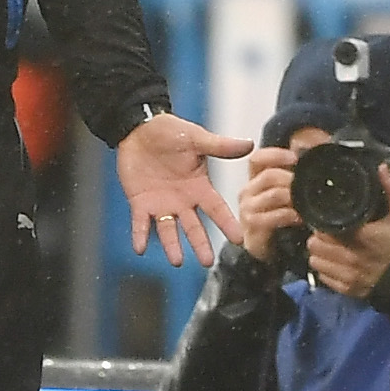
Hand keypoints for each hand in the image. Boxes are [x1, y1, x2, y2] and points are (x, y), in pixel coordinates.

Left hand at [118, 111, 252, 265]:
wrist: (139, 128)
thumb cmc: (170, 131)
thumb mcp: (197, 139)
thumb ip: (220, 146)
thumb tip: (249, 145)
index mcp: (199, 186)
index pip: (217, 209)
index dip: (227, 224)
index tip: (239, 240)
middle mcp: (182, 200)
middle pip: (194, 227)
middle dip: (200, 244)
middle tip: (207, 262)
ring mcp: (161, 204)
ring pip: (168, 230)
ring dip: (172, 246)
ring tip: (177, 261)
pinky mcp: (140, 202)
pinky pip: (140, 223)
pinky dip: (140, 235)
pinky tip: (139, 248)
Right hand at [238, 146, 301, 265]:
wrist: (272, 251)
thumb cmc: (282, 220)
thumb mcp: (288, 195)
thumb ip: (294, 178)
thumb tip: (312, 158)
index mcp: (256, 179)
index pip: (259, 158)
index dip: (276, 154)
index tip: (295, 156)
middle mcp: (248, 192)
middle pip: (268, 175)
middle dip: (291, 178)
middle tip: (307, 184)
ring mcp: (247, 210)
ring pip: (273, 194)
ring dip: (293, 197)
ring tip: (306, 201)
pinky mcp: (251, 228)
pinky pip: (272, 216)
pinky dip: (289, 215)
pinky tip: (299, 218)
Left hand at [301, 163, 389, 299]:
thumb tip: (382, 167)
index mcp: (359, 236)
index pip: (324, 228)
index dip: (322, 223)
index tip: (326, 220)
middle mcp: (349, 257)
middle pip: (315, 244)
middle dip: (319, 237)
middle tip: (326, 233)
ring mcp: (347, 275)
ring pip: (315, 260)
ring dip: (319, 253)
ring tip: (328, 248)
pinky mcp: (347, 289)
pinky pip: (322, 278)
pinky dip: (324, 270)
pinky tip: (333, 263)